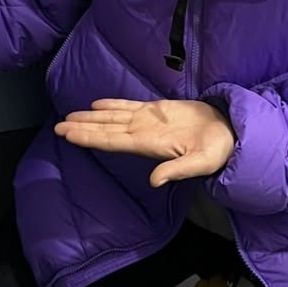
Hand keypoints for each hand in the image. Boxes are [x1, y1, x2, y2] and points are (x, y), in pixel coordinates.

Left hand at [55, 98, 235, 186]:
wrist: (231, 133)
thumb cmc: (217, 150)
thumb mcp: (201, 163)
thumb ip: (176, 171)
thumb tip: (154, 182)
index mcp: (149, 144)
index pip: (111, 141)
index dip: (89, 137)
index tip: (68, 136)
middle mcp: (143, 133)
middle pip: (106, 130)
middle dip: (82, 128)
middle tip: (57, 127)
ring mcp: (148, 121)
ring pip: (112, 117)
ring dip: (91, 117)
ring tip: (69, 116)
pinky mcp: (157, 110)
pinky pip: (129, 106)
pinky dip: (112, 104)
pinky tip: (96, 104)